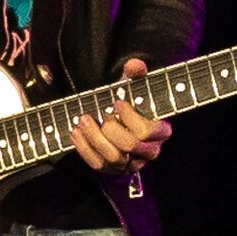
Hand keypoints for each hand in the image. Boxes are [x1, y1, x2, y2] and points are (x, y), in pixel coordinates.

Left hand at [70, 57, 170, 171]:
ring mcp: (131, 163)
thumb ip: (136, 75)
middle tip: (98, 114)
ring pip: (113, 157)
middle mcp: (149, 151)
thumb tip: (135, 65)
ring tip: (82, 120)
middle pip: (130, 146)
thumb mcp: (133, 87)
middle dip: (110, 129)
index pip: (147, 131)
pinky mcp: (113, 170)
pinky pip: (98, 164)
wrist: (117, 120)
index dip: (131, 118)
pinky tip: (76, 132)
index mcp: (160, 132)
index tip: (117, 103)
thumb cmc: (128, 103)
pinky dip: (84, 148)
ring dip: (94, 138)